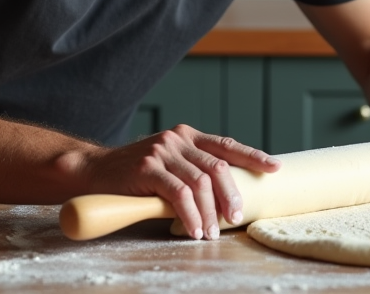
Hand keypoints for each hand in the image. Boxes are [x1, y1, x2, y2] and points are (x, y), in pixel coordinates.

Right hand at [89, 125, 279, 239]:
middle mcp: (178, 138)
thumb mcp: (168, 164)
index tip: (274, 167)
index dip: (252, 156)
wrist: (95, 171)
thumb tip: (225, 196)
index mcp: (187, 136)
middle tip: (237, 217)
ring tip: (212, 232)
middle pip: (217, 167)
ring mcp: (162, 151)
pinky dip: (190, 214)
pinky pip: (178, 193)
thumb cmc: (135, 174)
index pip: (226, 145)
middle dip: (231, 195)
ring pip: (199, 183)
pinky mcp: (147, 167)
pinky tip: (194, 229)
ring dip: (210, 212)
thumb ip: (192, 170)